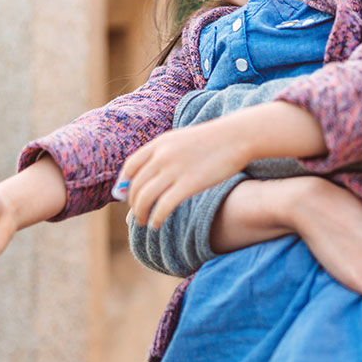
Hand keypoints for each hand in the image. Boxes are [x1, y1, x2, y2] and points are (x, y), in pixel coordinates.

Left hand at [117, 117, 250, 229]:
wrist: (237, 137)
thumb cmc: (213, 141)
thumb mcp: (182, 141)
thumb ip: (164, 154)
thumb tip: (151, 175)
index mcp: (159, 144)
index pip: (130, 167)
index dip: (124, 184)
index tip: (126, 196)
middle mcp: (162, 156)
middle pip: (136, 185)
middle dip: (133, 203)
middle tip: (137, 214)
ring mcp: (174, 170)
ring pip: (145, 198)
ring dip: (140, 213)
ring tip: (144, 222)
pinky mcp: (189, 184)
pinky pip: (163, 206)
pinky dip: (156, 217)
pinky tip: (157, 224)